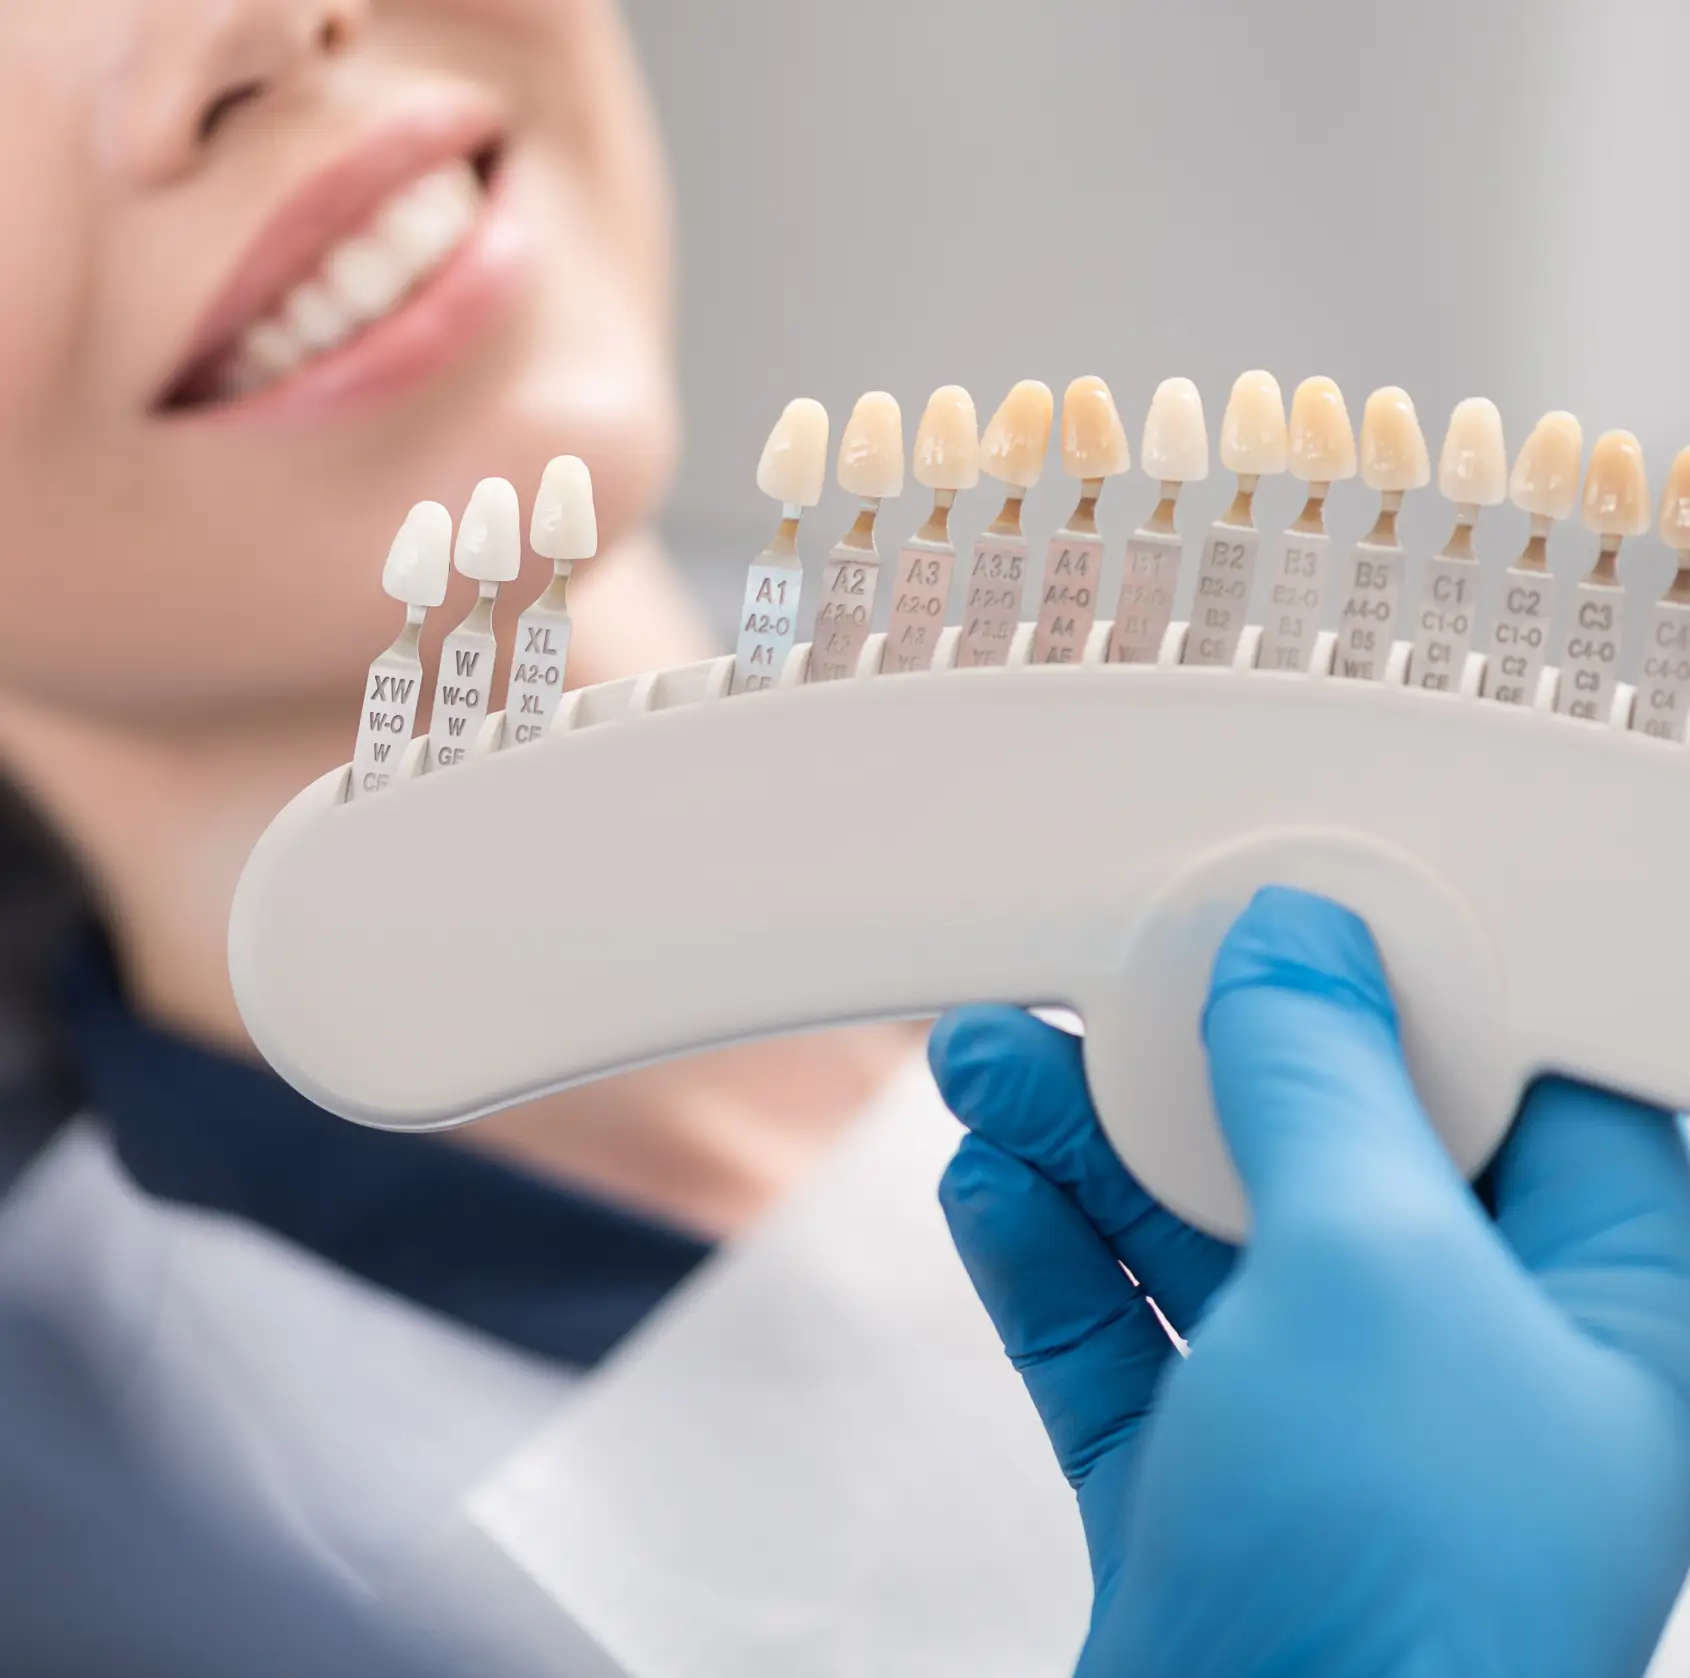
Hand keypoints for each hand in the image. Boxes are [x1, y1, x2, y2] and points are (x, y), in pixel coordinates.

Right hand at [930, 887, 1689, 1677]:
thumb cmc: (1401, 1604)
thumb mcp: (1374, 1274)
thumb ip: (1325, 1087)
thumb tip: (1297, 949)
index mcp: (1600, 1308)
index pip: (1526, 1086)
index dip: (1411, 984)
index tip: (1296, 907)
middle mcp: (1469, 1365)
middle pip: (1321, 1146)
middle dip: (1188, 1063)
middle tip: (1094, 983)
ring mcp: (1326, 1429)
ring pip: (1202, 1231)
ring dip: (1086, 1142)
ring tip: (990, 1063)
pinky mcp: (1205, 1483)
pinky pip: (1123, 1328)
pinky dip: (1051, 1252)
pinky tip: (992, 1183)